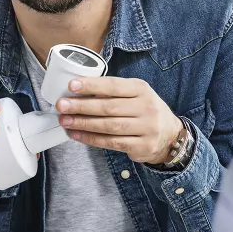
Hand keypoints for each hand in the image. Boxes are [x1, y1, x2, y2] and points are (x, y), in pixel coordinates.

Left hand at [55, 77, 183, 163]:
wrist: (170, 135)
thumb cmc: (145, 111)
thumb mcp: (136, 95)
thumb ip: (113, 93)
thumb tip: (78, 93)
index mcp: (141, 89)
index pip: (113, 86)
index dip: (91, 85)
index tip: (71, 86)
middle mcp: (146, 107)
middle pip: (108, 107)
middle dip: (82, 106)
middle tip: (62, 106)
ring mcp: (146, 128)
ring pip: (108, 126)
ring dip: (84, 123)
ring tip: (65, 121)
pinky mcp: (141, 146)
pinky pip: (111, 142)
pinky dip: (91, 139)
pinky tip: (77, 135)